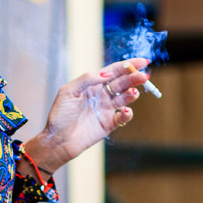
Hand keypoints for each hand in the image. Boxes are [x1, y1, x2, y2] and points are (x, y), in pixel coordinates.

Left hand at [22, 57, 151, 174]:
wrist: (57, 140)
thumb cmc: (59, 115)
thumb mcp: (68, 91)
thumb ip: (87, 79)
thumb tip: (107, 73)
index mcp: (93, 84)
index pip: (113, 71)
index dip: (128, 66)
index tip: (142, 61)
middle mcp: (101, 95)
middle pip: (122, 83)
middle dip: (134, 78)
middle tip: (144, 76)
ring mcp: (106, 109)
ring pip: (125, 98)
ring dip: (132, 93)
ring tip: (133, 92)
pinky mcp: (109, 124)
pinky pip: (123, 117)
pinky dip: (127, 114)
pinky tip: (125, 111)